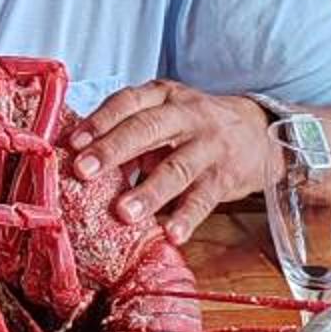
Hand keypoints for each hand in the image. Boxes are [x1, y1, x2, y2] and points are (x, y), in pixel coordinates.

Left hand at [64, 82, 275, 244]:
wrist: (258, 131)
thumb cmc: (194, 127)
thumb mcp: (163, 115)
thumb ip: (127, 131)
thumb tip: (75, 158)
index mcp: (163, 97)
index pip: (127, 102)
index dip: (100, 121)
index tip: (73, 143)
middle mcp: (186, 116)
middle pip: (147, 129)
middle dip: (113, 150)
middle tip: (84, 172)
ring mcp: (208, 146)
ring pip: (176, 168)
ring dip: (148, 192)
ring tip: (123, 213)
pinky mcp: (224, 176)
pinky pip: (204, 198)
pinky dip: (187, 218)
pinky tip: (172, 235)